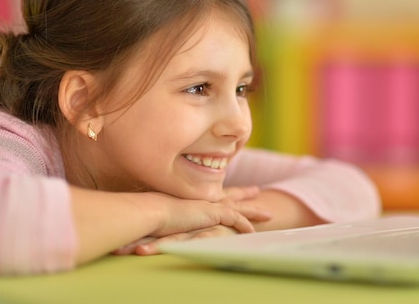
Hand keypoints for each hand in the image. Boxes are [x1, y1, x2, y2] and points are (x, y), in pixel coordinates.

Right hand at [113, 187, 271, 255]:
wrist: (152, 210)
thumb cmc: (150, 212)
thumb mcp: (161, 210)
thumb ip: (165, 210)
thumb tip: (159, 217)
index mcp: (192, 195)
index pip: (212, 192)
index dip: (222, 190)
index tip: (230, 187)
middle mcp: (203, 198)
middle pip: (230, 194)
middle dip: (244, 193)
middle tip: (256, 190)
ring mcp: (210, 204)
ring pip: (239, 206)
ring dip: (253, 210)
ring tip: (268, 214)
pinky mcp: (213, 213)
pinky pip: (236, 219)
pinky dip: (245, 225)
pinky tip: (253, 231)